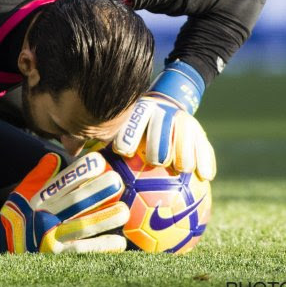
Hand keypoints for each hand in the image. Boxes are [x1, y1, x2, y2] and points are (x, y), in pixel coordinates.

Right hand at [0, 152, 128, 254]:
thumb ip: (39, 175)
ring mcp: (52, 237)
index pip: (63, 182)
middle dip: (97, 191)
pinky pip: (82, 251)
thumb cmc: (15, 215)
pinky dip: (100, 247)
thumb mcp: (22, 192)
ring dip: (104, 219)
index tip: (99, 162)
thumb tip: (56, 157)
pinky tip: (119, 243)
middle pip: (76, 202)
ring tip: (123, 212)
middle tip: (117, 182)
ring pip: (83, 226)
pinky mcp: (57, 255)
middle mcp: (47, 216)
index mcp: (40, 199)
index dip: (81, 172)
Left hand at [113, 60, 215, 180]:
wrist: (165, 109)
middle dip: (159, 141)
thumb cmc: (132, 133)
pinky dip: (206, 160)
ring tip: (184, 169)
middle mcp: (162, 112)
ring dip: (186, 150)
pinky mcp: (199, 131)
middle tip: (156, 160)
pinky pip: (205, 146)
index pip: (133, 120)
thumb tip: (78, 164)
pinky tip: (207, 176)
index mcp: (139, 111)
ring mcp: (183, 119)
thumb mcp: (117, 131)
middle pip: (161, 125)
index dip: (128, 134)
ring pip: (187, 132)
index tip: (123, 151)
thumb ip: (101, 146)